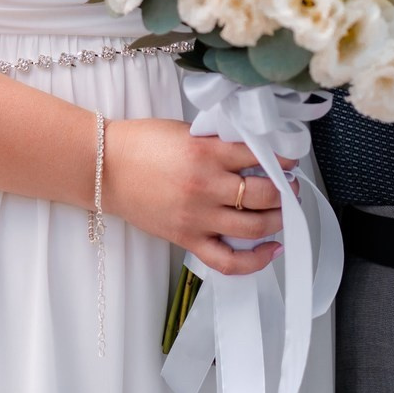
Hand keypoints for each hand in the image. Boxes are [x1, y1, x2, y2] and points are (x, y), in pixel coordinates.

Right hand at [100, 118, 295, 275]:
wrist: (103, 168)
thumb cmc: (141, 144)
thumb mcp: (186, 132)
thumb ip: (219, 143)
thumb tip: (254, 151)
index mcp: (206, 153)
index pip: (259, 156)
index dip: (283, 158)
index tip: (290, 159)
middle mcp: (205, 187)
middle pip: (263, 195)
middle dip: (285, 191)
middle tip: (289, 187)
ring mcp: (196, 217)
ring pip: (253, 227)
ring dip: (278, 220)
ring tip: (283, 212)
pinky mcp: (186, 238)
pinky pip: (226, 260)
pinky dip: (254, 260)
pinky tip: (271, 250)